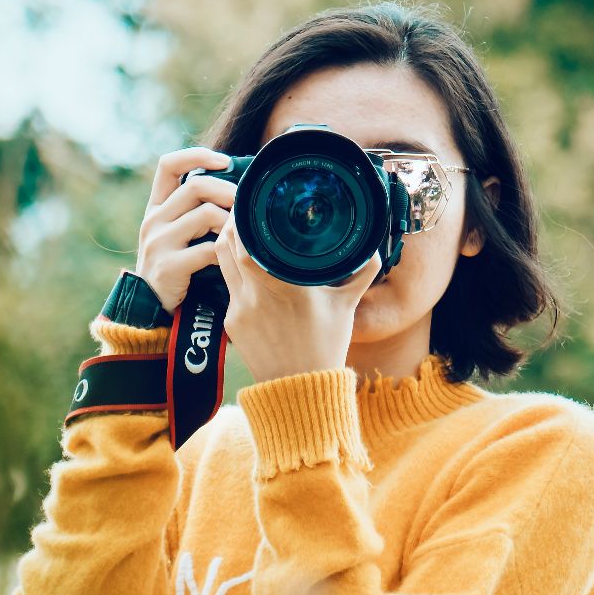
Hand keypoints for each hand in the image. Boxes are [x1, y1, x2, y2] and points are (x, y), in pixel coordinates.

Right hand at [135, 146, 234, 313]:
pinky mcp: (169, 265)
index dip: (197, 155)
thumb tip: (237, 187)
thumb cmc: (176, 267)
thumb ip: (195, 211)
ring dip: (231, 222)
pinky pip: (208, 250)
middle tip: (247, 204)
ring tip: (241, 234)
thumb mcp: (177, 234)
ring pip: (206, 214)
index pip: (168, 164)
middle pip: (196, 186)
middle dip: (228, 191)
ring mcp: (159, 242)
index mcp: (156, 207)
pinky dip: (226, 252)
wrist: (151, 309)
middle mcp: (154, 220)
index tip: (225, 162)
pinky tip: (233, 258)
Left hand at [213, 213, 382, 383]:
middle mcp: (256, 296)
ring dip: (227, 245)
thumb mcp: (347, 306)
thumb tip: (373, 248)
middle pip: (225, 245)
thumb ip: (361, 273)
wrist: (300, 390)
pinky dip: (233, 272)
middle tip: (243, 211)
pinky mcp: (230, 323)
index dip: (242, 219)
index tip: (251, 204)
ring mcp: (239, 310)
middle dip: (231, 224)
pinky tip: (244, 267)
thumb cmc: (325, 347)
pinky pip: (227, 287)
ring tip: (239, 232)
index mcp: (286, 286)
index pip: (248, 243)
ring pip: (220, 263)